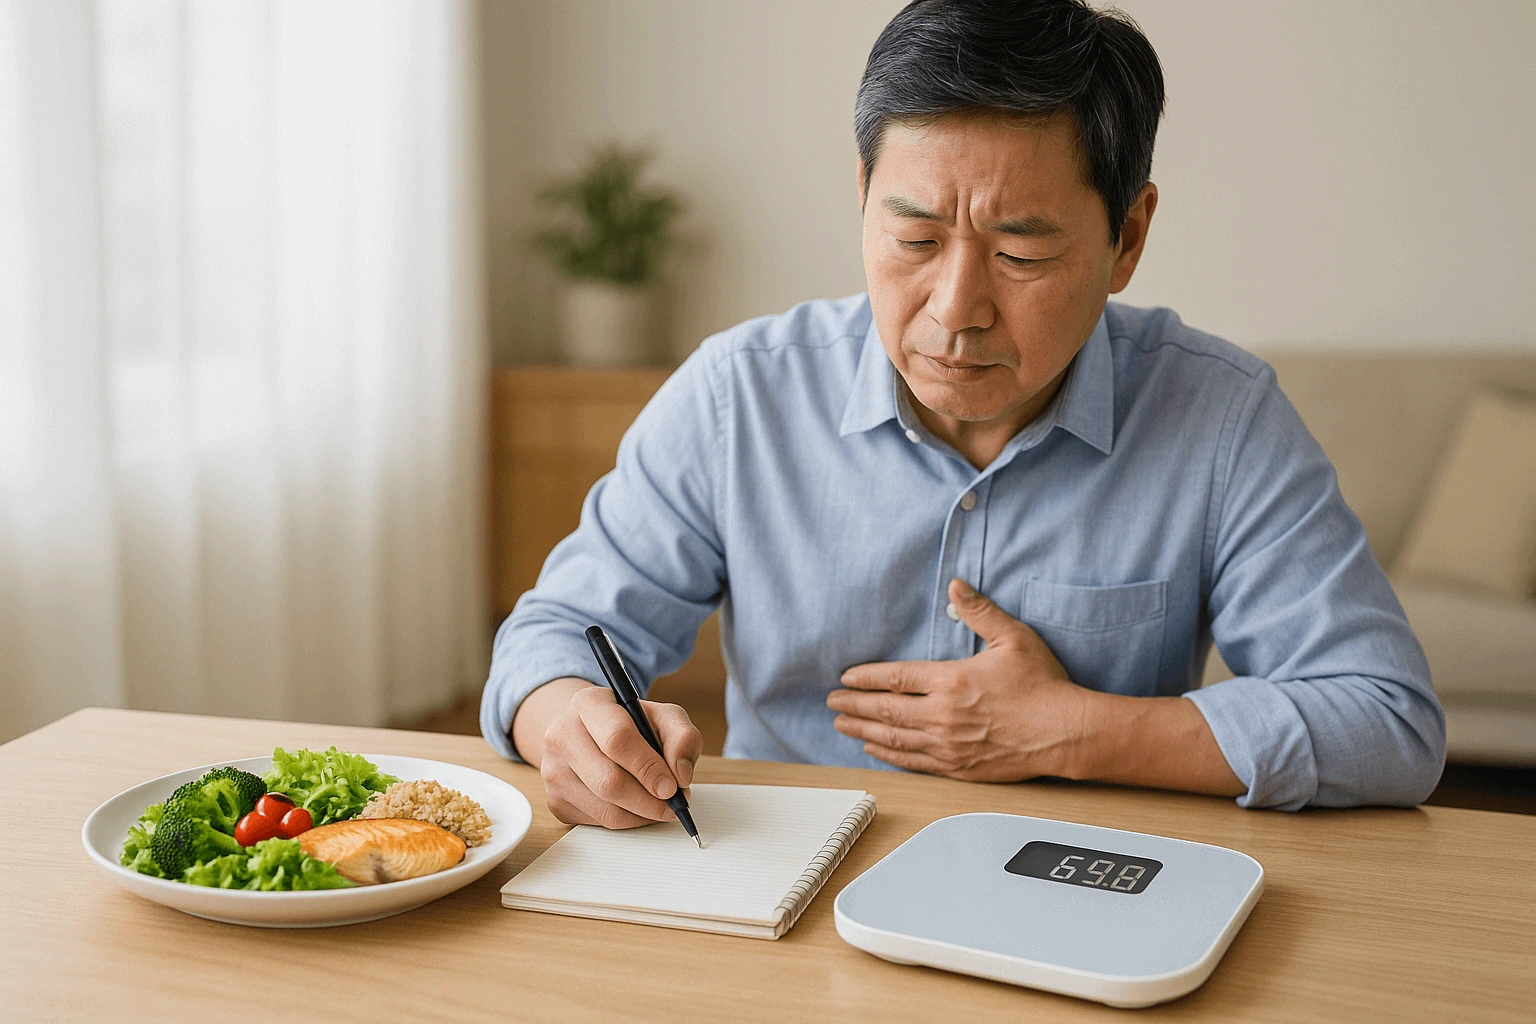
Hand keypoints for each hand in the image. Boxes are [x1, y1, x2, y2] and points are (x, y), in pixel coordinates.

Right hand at [534, 681, 702, 828]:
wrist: (589, 732)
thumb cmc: (630, 724)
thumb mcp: (663, 716)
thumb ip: (682, 737)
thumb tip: (681, 775)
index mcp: (588, 703)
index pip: (617, 740)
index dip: (649, 768)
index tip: (673, 786)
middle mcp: (561, 735)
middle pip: (609, 782)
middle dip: (649, 800)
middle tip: (673, 804)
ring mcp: (553, 771)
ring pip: (605, 809)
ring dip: (642, 815)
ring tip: (660, 805)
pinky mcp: (555, 801)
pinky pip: (598, 823)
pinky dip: (627, 821)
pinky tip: (638, 807)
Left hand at [828, 578, 1092, 781]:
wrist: (1065, 732)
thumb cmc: (1043, 685)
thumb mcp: (1013, 638)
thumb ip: (980, 611)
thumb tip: (956, 585)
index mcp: (951, 680)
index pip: (895, 678)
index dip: (866, 679)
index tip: (846, 678)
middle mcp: (942, 715)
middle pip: (885, 711)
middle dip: (853, 706)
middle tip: (831, 704)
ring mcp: (948, 745)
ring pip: (894, 739)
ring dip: (864, 731)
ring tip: (842, 727)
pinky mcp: (958, 767)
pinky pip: (913, 761)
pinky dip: (889, 755)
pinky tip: (875, 750)